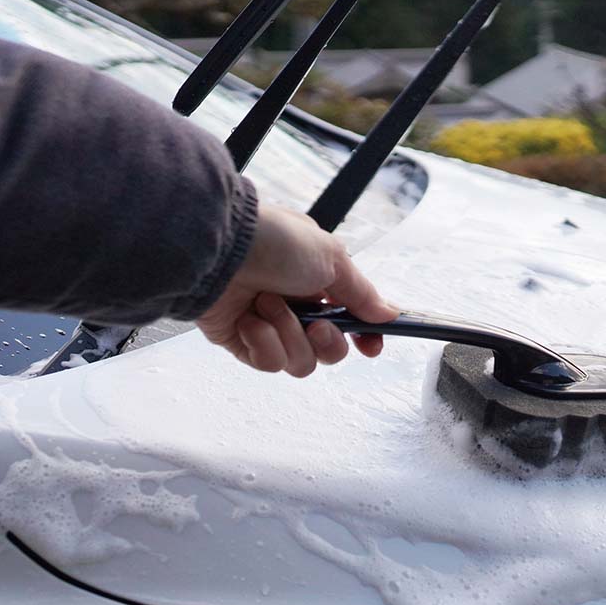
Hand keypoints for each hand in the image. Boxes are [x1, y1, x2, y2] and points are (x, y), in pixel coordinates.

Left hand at [197, 204, 397, 376]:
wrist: (216, 248)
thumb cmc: (274, 241)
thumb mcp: (332, 259)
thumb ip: (362, 294)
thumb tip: (389, 313)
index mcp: (319, 282)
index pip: (351, 320)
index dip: (364, 337)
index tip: (370, 346)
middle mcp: (295, 305)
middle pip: (329, 350)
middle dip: (327, 341)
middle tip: (315, 322)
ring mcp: (268, 325)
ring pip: (300, 361)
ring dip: (289, 334)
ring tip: (267, 304)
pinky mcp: (240, 342)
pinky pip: (267, 363)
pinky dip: (263, 343)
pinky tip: (248, 320)